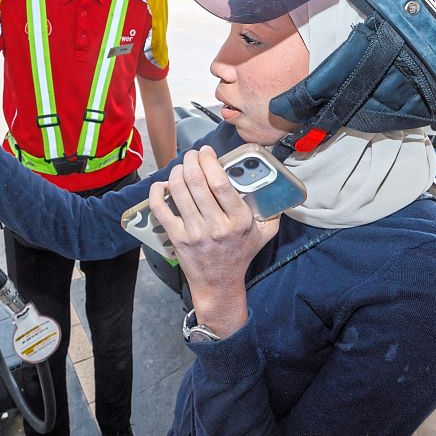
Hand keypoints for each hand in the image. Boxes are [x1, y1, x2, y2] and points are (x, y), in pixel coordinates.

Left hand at [149, 145, 280, 336]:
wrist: (218, 284)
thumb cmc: (241, 254)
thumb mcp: (264, 233)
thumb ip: (273, 210)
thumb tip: (277, 184)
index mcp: (238, 220)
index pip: (221, 183)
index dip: (210, 161)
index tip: (207, 151)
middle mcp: (216, 226)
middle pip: (196, 182)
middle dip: (191, 160)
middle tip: (192, 155)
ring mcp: (193, 232)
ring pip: (178, 191)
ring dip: (176, 172)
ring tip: (180, 167)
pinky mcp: (176, 238)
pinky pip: (160, 209)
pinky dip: (157, 192)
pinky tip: (162, 184)